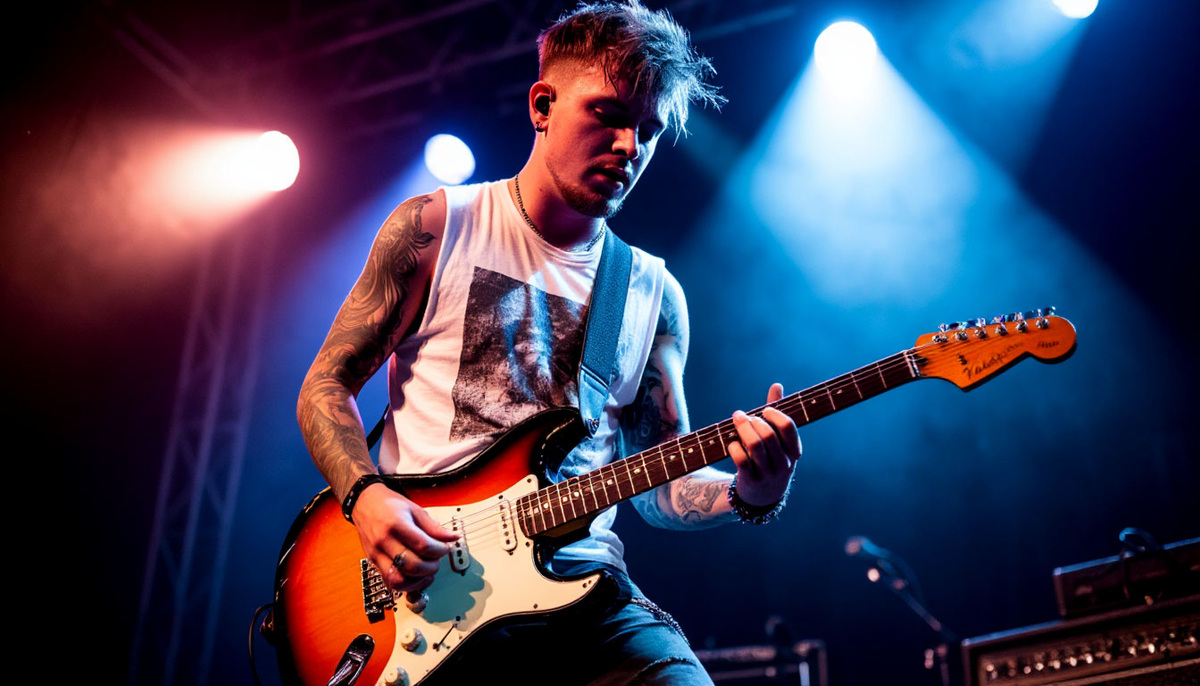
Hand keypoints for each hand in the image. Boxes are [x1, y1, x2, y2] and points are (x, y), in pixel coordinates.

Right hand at [351, 482, 459, 593]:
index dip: (440, 550)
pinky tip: (416, 577)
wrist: (365, 503)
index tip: (445, 548)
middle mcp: (384, 542)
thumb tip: (453, 538)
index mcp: (396, 525)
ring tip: (427, 572)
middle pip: (412, 565)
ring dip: (418, 581)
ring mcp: (376, 554)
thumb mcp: (415, 510)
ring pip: (398, 580)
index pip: (423, 545)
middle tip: (437, 560)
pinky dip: (406, 584)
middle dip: (431, 567)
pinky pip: (390, 582)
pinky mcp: (373, 562)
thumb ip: (434, 527)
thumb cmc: (389, 505)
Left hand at [727, 383, 800, 506]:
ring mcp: (768, 474)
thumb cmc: (771, 458)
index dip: (775, 415)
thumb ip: (777, 412)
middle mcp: (784, 463)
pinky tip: (732, 443)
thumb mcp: (778, 440)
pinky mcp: (751, 481)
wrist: (763, 497)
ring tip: (736, 421)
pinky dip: (734, 447)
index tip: (764, 410)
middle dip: (752, 421)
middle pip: (768, 435)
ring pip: (754, 446)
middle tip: (741, 416)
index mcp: (794, 451)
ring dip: (742, 430)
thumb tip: (777, 385)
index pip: (789, 427)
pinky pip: (741, 460)